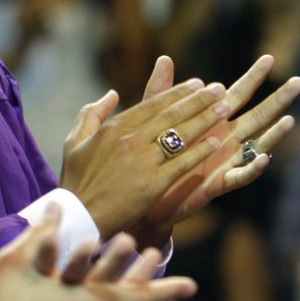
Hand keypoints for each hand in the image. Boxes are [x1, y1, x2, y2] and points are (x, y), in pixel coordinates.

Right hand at [60, 79, 229, 241]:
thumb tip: (112, 94)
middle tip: (219, 89)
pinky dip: (200, 151)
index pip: (153, 104)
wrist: (78, 216)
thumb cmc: (76, 180)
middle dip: (199, 99)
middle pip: (172, 114)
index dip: (177, 92)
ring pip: (180, 134)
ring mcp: (143, 161)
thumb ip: (92, 113)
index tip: (197, 84)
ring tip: (224, 107)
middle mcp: (131, 139)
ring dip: (206, 119)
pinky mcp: (153, 184)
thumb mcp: (75, 140)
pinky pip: (182, 163)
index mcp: (114, 127)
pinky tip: (215, 142)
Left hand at [138, 55, 299, 230]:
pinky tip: (263, 157)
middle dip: (278, 99)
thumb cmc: (155, 153)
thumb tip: (165, 57)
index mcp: (212, 120)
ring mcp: (226, 160)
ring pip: (257, 144)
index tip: (269, 58)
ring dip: (274, 134)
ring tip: (289, 120)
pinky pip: (240, 175)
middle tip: (298, 82)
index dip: (253, 77)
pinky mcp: (219, 182)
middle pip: (257, 115)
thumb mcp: (156, 118)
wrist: (146, 192)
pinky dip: (253, 167)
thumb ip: (163, 90)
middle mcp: (225, 139)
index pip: (237, 94)